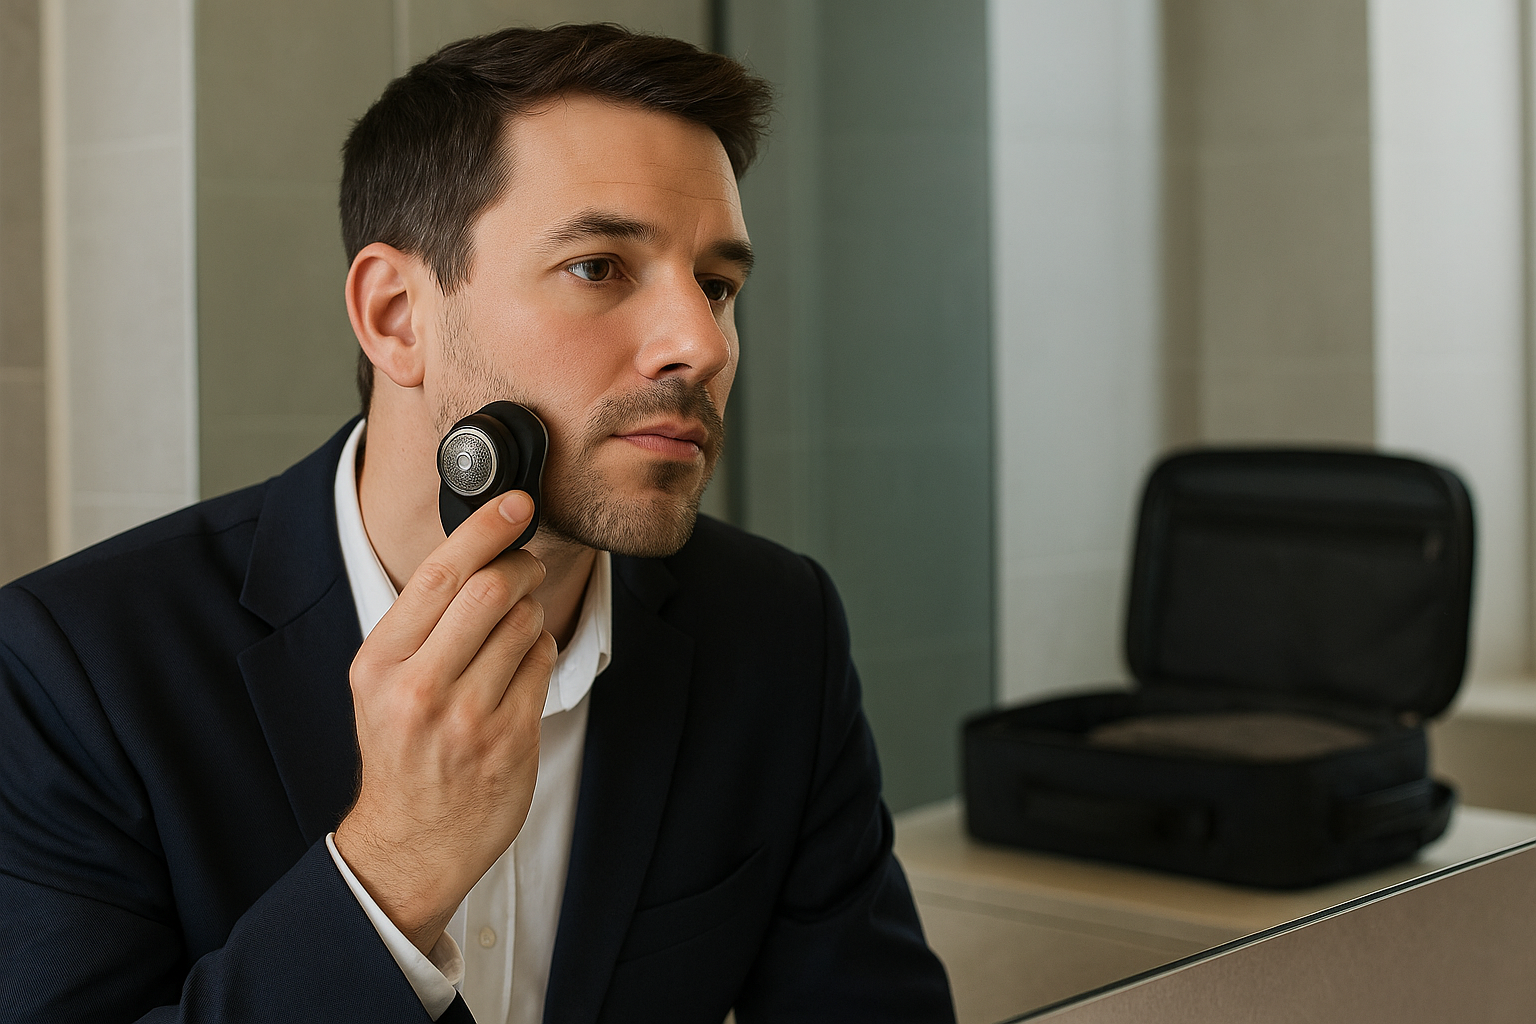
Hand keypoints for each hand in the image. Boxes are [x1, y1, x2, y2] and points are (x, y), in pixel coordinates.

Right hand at [334, 491, 555, 954]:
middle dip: (519, 565)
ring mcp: (468, 717)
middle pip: (489, 591)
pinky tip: (523, 663)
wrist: (410, 843)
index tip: (515, 504)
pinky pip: (542, 665)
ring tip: (516, 625)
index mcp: (379, 664)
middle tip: (525, 563)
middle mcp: (420, 688)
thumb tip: (476, 553)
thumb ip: (419, 626)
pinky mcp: (510, 739)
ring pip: (524, 624)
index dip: (485, 530)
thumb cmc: (401, 753)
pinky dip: (540, 650)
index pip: (439, 576)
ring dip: (532, 611)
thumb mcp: (380, 685)